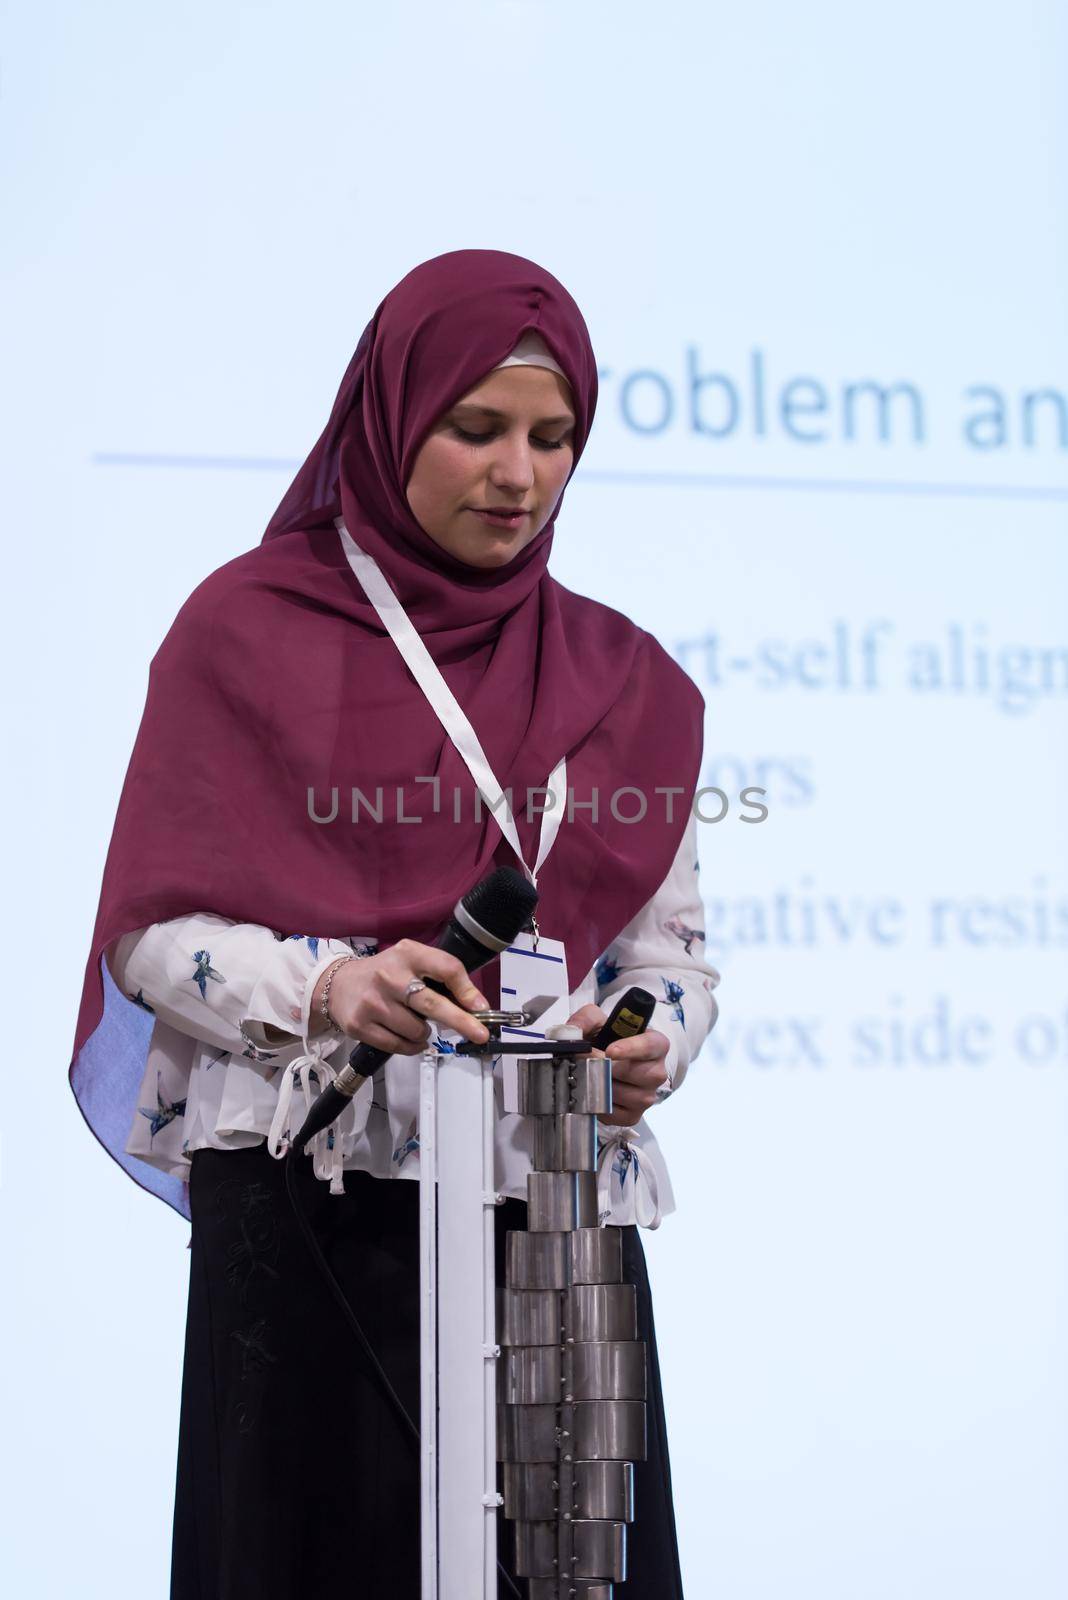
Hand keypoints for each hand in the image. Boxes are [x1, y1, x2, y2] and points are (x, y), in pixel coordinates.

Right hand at [312, 940, 489, 1052]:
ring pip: (417, 1030)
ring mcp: (373, 1002)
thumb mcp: (411, 961)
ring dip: (425, 1033)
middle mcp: (389, 976)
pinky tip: (408, 1037)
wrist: (338, 984)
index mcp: (407, 954)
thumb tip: (474, 1005)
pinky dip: (411, 1046)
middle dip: (461, 1021)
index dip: (467, 989)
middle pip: (433, 1004)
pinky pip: (399, 1045)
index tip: (481, 1007)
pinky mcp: (360, 1025)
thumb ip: (441, 976)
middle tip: (480, 1034)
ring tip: (414, 1022)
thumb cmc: (385, 973)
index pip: (446, 968)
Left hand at [566, 1003, 669, 1127]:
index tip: (611, 1050)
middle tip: (587, 1061)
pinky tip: (591, 1093)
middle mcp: (656, 1072)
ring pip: (626, 1095)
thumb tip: (572, 1032)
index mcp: (655, 1044)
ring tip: (588, 1076)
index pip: (651, 1046)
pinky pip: (615, 1114)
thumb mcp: (597, 1020)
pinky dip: (599, 1105)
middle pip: (638, 1074)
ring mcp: (647, 1096)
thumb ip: (585, 1019)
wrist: (604, 1061)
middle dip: (608, 1068)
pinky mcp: (633, 1115)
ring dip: (602, 1086)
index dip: (631, 1048)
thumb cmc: (607, 1039)